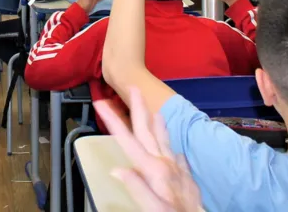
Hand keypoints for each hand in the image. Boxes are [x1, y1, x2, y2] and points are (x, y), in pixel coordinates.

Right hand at [93, 89, 201, 211]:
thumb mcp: (154, 209)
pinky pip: (176, 154)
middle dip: (138, 109)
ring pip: (164, 139)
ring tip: (155, 110)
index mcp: (154, 169)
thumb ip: (137, 188)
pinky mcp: (186, 175)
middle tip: (134, 88)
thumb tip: (116, 169)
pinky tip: (172, 146)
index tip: (102, 103)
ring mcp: (177, 168)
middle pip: (148, 131)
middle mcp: (166, 163)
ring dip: (157, 123)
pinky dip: (171, 146)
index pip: (129, 141)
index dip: (113, 121)